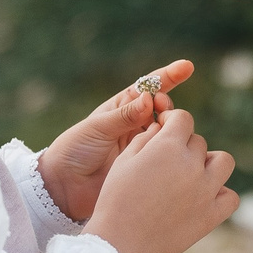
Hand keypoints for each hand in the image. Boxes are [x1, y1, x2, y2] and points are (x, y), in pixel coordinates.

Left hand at [35, 60, 194, 222]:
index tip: (186, 67)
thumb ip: (124, 116)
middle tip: (162, 109)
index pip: (148, 88)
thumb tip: (149, 100)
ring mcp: (141, 144)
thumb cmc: (75, 149)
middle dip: (167, 104)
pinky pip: (164, 153)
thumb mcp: (98, 128)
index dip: (169, 76)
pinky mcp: (145, 165)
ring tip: (165, 128)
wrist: (65, 185)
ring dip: (171, 125)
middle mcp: (134, 124)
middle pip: (162, 108)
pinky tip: (174, 148)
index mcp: (121, 107)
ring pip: (167, 130)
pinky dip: (171, 147)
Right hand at [83, 109, 238, 252]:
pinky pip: (231, 197)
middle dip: (184, 146)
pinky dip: (221, 194)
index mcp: (168, 146)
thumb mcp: (124, 160)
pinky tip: (205, 197)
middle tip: (168, 162)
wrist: (122, 241)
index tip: (166, 129)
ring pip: (223, 162)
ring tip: (193, 174)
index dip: (173, 121)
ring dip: (210, 163)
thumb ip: (146, 138)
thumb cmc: (117, 199)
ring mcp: (205, 191)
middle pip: (199, 142)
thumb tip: (162, 127)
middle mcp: (191, 164)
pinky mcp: (211, 216)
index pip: (184, 119)